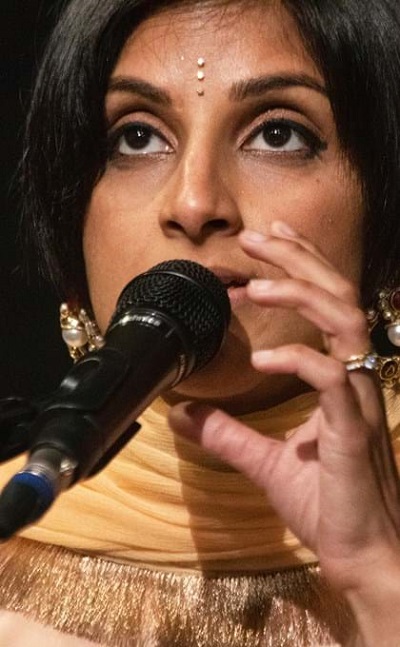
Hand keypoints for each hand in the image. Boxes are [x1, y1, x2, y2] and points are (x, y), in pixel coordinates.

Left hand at [169, 221, 399, 643]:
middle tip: (256, 237)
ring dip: (300, 294)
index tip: (268, 241)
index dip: (302, 266)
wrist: (359, 553)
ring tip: (254, 284)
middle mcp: (354, 379)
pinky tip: (261, 357)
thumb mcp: (263, 460)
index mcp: (339, 379)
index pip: (328, 304)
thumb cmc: (325, 505)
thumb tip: (182, 415)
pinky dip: (298, 358)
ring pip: (345, 321)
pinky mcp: (352, 428)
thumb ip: (226, 433)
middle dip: (298, 259)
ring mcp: (356, 399)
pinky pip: (332, 376)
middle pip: (338, 295)